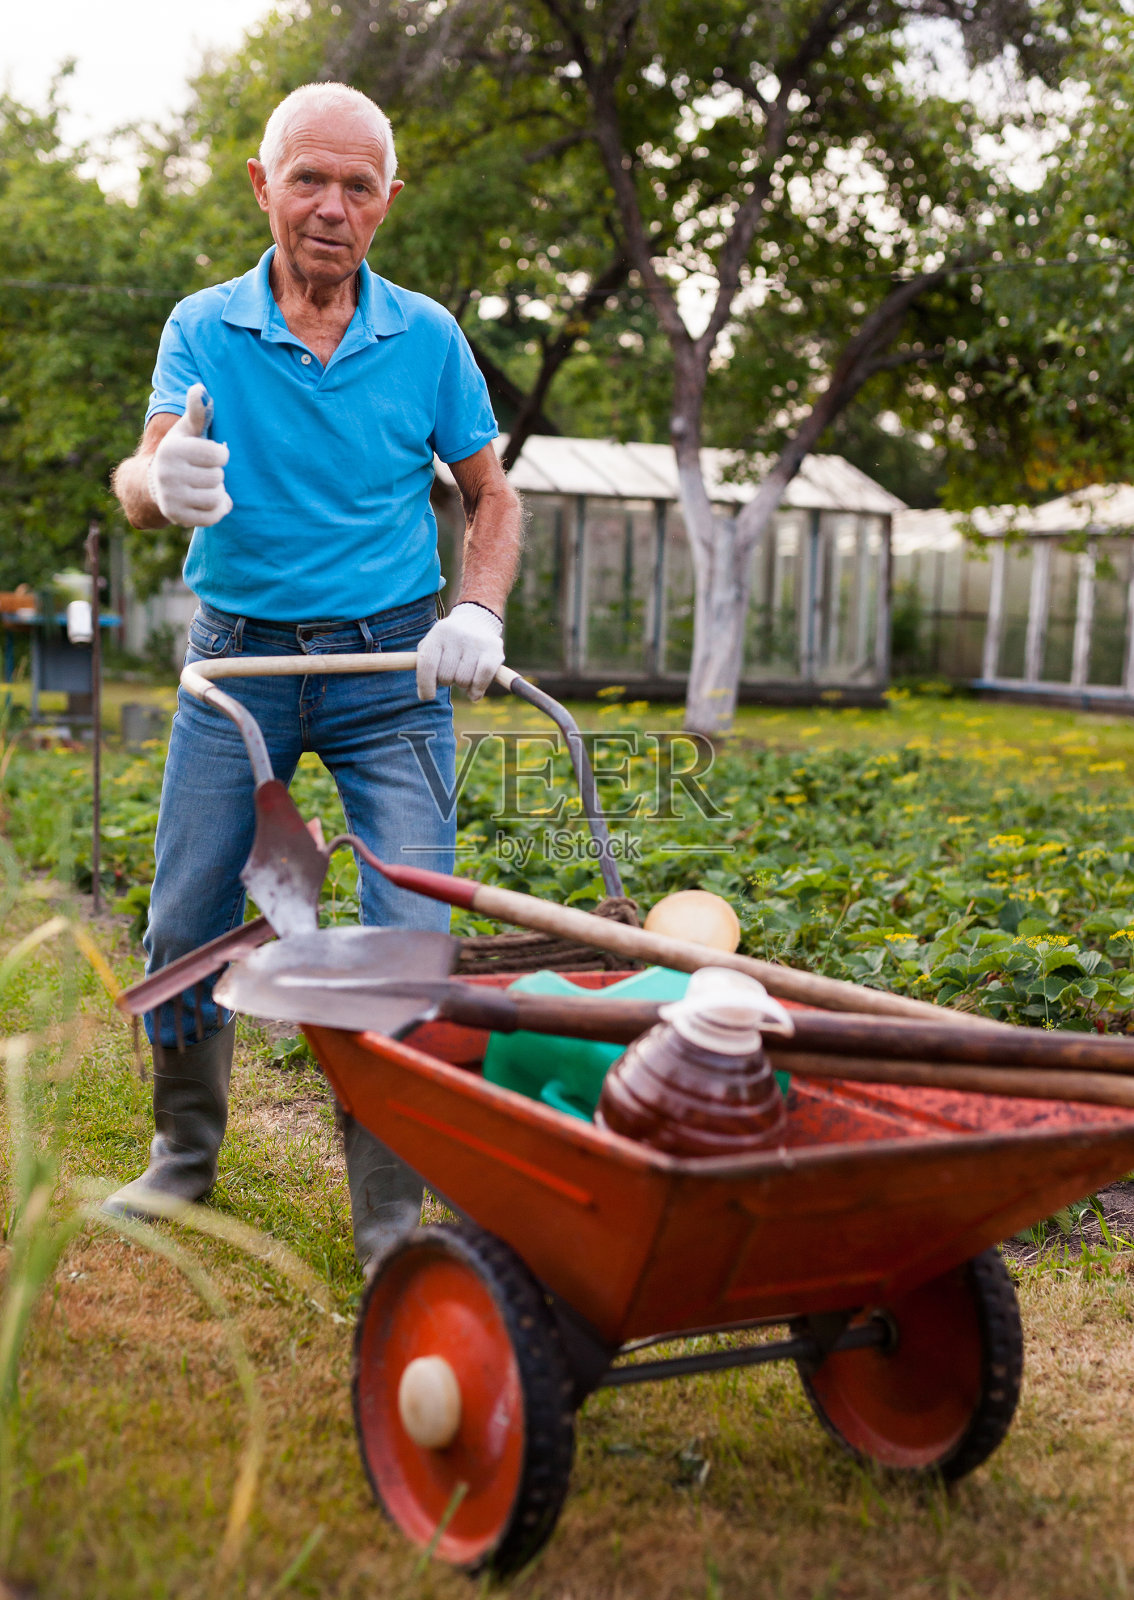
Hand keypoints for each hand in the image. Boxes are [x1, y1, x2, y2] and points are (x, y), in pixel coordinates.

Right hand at [147, 384, 231, 526]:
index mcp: (173, 449)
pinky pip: (212, 517)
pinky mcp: (176, 516)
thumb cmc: (181, 452)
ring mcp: (171, 496)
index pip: (219, 455)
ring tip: (205, 485)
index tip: (209, 454)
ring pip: (216, 498)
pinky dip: (216, 510)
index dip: (220, 455)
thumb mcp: (187, 430)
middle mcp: (168, 473)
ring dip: (217, 493)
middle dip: (216, 475)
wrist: (154, 484)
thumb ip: (197, 412)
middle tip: (203, 472)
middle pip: (218, 477)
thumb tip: (199, 388)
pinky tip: (208, 501)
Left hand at [416, 602, 504, 701]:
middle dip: (447, 681)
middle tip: (452, 672)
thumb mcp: (433, 644)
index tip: (427, 696)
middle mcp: (457, 635)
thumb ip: (424, 665)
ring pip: (463, 681)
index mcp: (438, 633)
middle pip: (446, 676)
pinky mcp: (494, 649)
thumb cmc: (449, 640)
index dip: (425, 685)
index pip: (427, 664)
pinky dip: (477, 690)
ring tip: (464, 673)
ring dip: (462, 685)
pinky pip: (482, 679)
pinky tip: (474, 692)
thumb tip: (425, 693)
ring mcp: (476, 641)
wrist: (477, 619)